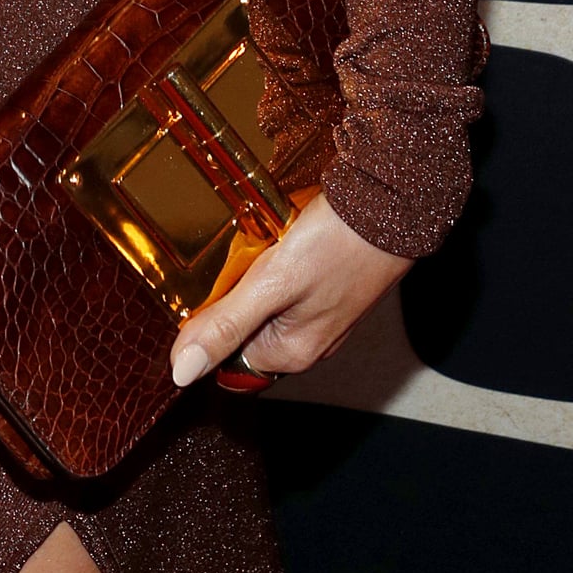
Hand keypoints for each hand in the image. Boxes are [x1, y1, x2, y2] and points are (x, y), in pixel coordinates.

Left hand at [170, 193, 408, 388]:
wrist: (391, 201)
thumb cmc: (340, 243)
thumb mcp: (272, 283)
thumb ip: (225, 325)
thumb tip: (182, 371)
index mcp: (291, 353)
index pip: (224, 356)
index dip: (208, 323)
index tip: (210, 287)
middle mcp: (308, 342)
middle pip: (242, 326)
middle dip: (231, 292)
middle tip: (239, 257)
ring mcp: (320, 314)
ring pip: (261, 300)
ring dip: (251, 273)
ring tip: (259, 243)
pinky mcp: (328, 286)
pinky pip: (283, 282)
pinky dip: (272, 260)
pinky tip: (277, 237)